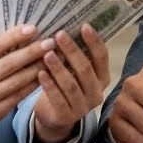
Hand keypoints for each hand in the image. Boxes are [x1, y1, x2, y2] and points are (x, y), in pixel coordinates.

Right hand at [0, 24, 54, 142]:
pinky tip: (44, 74)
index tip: (33, 28)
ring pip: (16, 81)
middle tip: (50, 42)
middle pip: (7, 65)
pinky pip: (19, 96)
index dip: (13, 37)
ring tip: (52, 56)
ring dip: (37, 68)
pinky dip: (34, 84)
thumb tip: (24, 33)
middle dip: (31, 52)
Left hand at [33, 24, 111, 142]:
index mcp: (102, 77)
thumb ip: (74, 55)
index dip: (94, 41)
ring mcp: (83, 107)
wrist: (55, 117)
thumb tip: (66, 25)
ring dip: (59, 68)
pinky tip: (40, 73)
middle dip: (72, 51)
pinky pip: (58, 100)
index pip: (102, 57)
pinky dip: (49, 85)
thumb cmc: (65, 85)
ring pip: (71, 85)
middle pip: (85, 69)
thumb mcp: (74, 71)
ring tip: (47, 54)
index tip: (83, 26)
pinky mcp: (67, 117)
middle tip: (59, 35)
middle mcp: (96, 92)